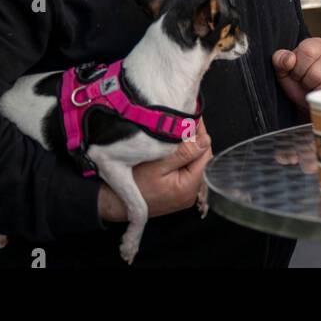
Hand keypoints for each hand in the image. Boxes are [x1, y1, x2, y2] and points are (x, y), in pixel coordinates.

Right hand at [98, 119, 212, 222]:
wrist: (115, 202)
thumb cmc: (132, 183)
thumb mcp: (157, 164)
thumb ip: (184, 152)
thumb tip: (206, 140)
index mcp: (189, 187)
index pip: (205, 154)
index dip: (201, 135)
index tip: (193, 118)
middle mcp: (191, 193)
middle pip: (202, 159)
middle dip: (196, 140)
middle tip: (185, 121)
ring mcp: (185, 194)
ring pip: (194, 163)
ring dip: (189, 148)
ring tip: (177, 132)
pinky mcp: (178, 192)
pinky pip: (186, 171)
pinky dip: (182, 158)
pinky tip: (173, 148)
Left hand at [272, 37, 320, 108]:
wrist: (314, 98)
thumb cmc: (299, 82)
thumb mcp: (284, 71)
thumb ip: (280, 60)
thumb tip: (289, 59)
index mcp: (316, 44)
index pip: (307, 51)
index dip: (298, 67)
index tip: (296, 73)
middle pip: (316, 72)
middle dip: (306, 81)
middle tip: (305, 81)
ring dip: (315, 90)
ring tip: (313, 87)